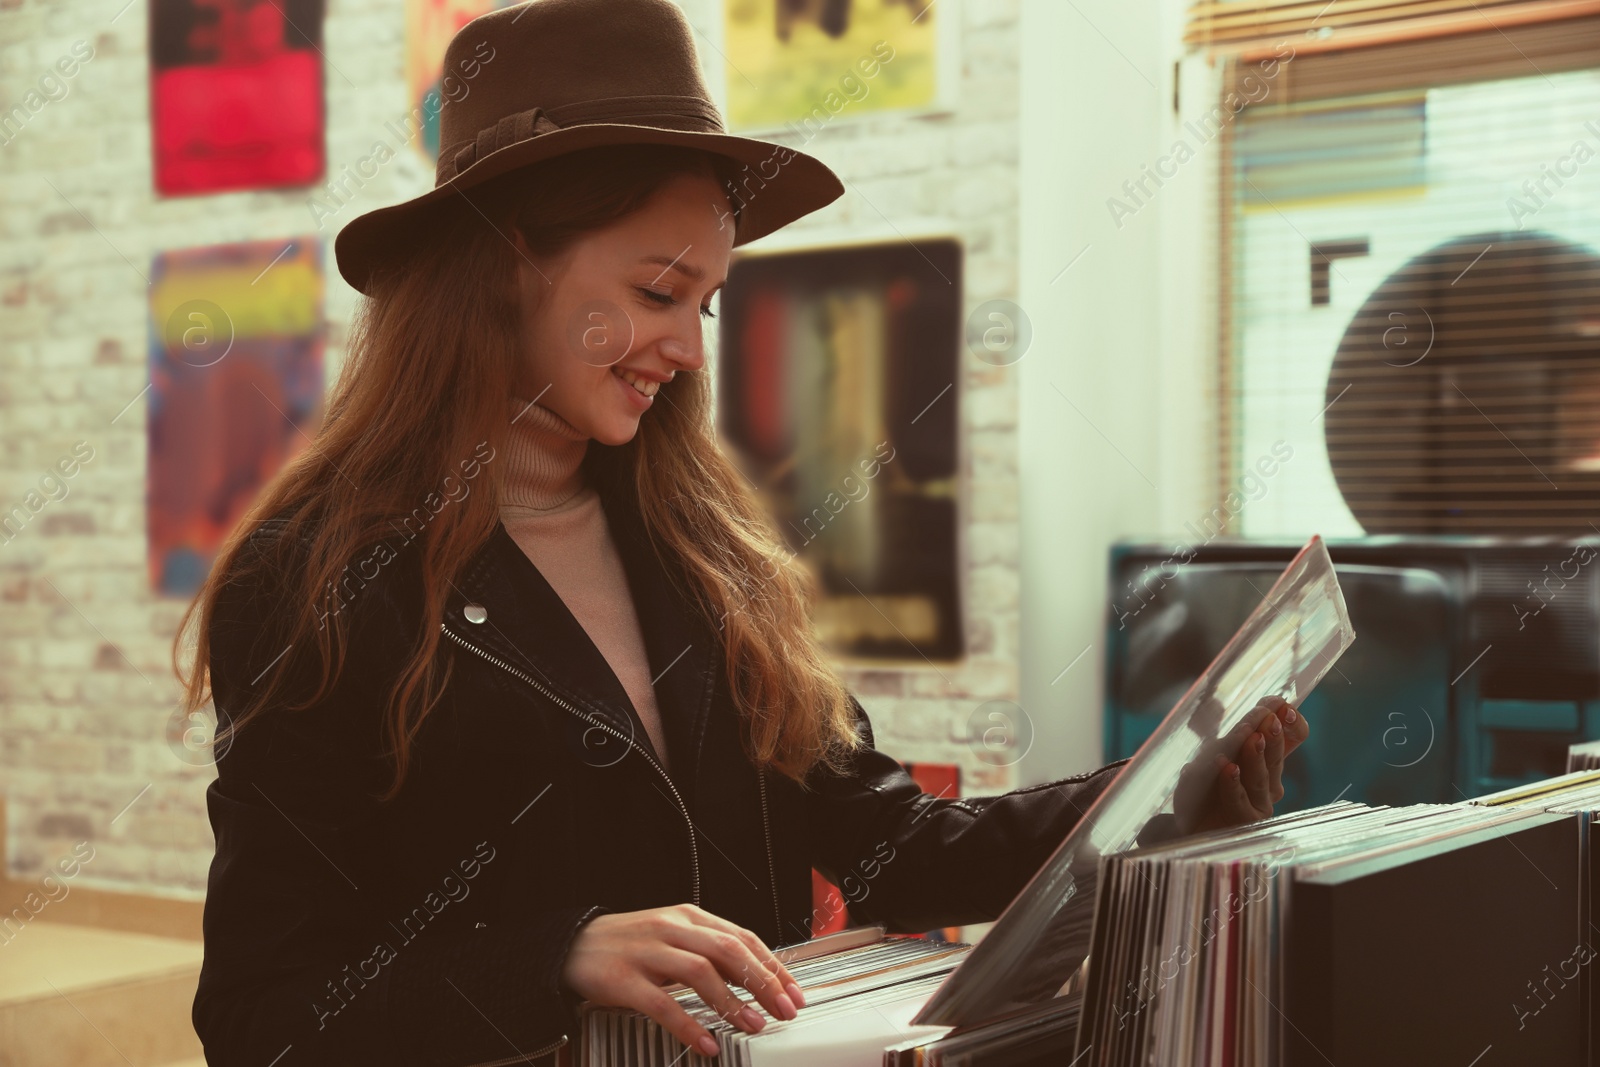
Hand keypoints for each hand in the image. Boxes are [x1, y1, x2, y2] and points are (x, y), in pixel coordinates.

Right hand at [559, 903, 804, 1056]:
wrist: (571, 945)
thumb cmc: (628, 944)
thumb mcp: (672, 936)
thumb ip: (708, 951)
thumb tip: (752, 976)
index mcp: (688, 917)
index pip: (742, 937)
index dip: (772, 966)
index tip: (793, 991)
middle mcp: (671, 929)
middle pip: (728, 950)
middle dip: (762, 982)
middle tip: (784, 1009)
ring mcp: (647, 952)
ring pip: (700, 972)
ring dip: (732, 1001)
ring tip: (753, 1025)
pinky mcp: (624, 979)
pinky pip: (662, 1003)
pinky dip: (687, 1024)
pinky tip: (705, 1042)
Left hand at [1174, 696, 1308, 834]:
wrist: (1191, 826)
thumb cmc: (1207, 789)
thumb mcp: (1211, 755)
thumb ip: (1219, 733)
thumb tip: (1217, 703)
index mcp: (1268, 762)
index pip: (1293, 739)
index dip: (1293, 724)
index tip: (1284, 706)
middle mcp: (1270, 783)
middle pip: (1277, 758)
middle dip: (1274, 737)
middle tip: (1270, 718)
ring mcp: (1259, 804)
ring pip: (1260, 778)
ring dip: (1256, 757)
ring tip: (1253, 738)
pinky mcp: (1243, 822)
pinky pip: (1238, 800)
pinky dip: (1232, 783)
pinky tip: (1228, 767)